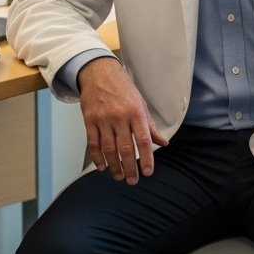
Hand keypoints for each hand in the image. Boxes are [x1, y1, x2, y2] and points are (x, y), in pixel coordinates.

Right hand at [78, 58, 167, 184]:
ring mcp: (103, 119)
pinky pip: (93, 143)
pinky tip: (102, 166)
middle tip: (132, 181)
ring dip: (114, 166)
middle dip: (130, 168)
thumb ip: (151, 126)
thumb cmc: (123, 88)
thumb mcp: (141, 104)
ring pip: (109, 149)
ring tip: (119, 176)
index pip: (143, 140)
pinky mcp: (89, 120)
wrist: (99, 73)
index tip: (148, 172)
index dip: (146, 158)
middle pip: (125, 148)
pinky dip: (97, 157)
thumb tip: (163, 142)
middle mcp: (120, 117)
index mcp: (136, 113)